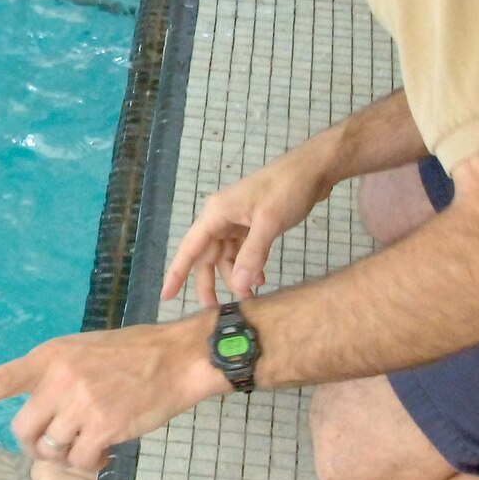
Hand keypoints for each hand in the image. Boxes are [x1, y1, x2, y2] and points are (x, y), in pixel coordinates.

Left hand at [0, 321, 221, 472]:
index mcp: (50, 357)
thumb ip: (55, 378)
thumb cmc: (132, 356)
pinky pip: (80, 462)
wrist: (177, 358)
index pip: (3, 379)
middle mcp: (60, 379)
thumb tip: (37, 420)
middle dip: (36, 446)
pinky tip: (106, 452)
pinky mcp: (104, 426)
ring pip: (52, 450)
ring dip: (68, 455)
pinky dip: (90, 464)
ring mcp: (81, 403)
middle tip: (57, 444)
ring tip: (91, 443)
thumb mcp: (83, 352)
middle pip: (23, 431)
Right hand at [161, 145, 335, 307]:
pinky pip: (243, 250)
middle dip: (210, 283)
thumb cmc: (287, 189)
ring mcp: (237, 220)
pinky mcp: (253, 223)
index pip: (190, 248)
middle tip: (215, 310)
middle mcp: (221, 217)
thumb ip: (253, 255)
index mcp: (216, 213)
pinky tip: (260, 278)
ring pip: (226, 256)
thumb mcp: (269, 223)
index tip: (166, 296)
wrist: (313, 169)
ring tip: (250, 295)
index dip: (176, 273)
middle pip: (207, 256)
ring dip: (235, 276)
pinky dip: (249, 265)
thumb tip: (239, 286)